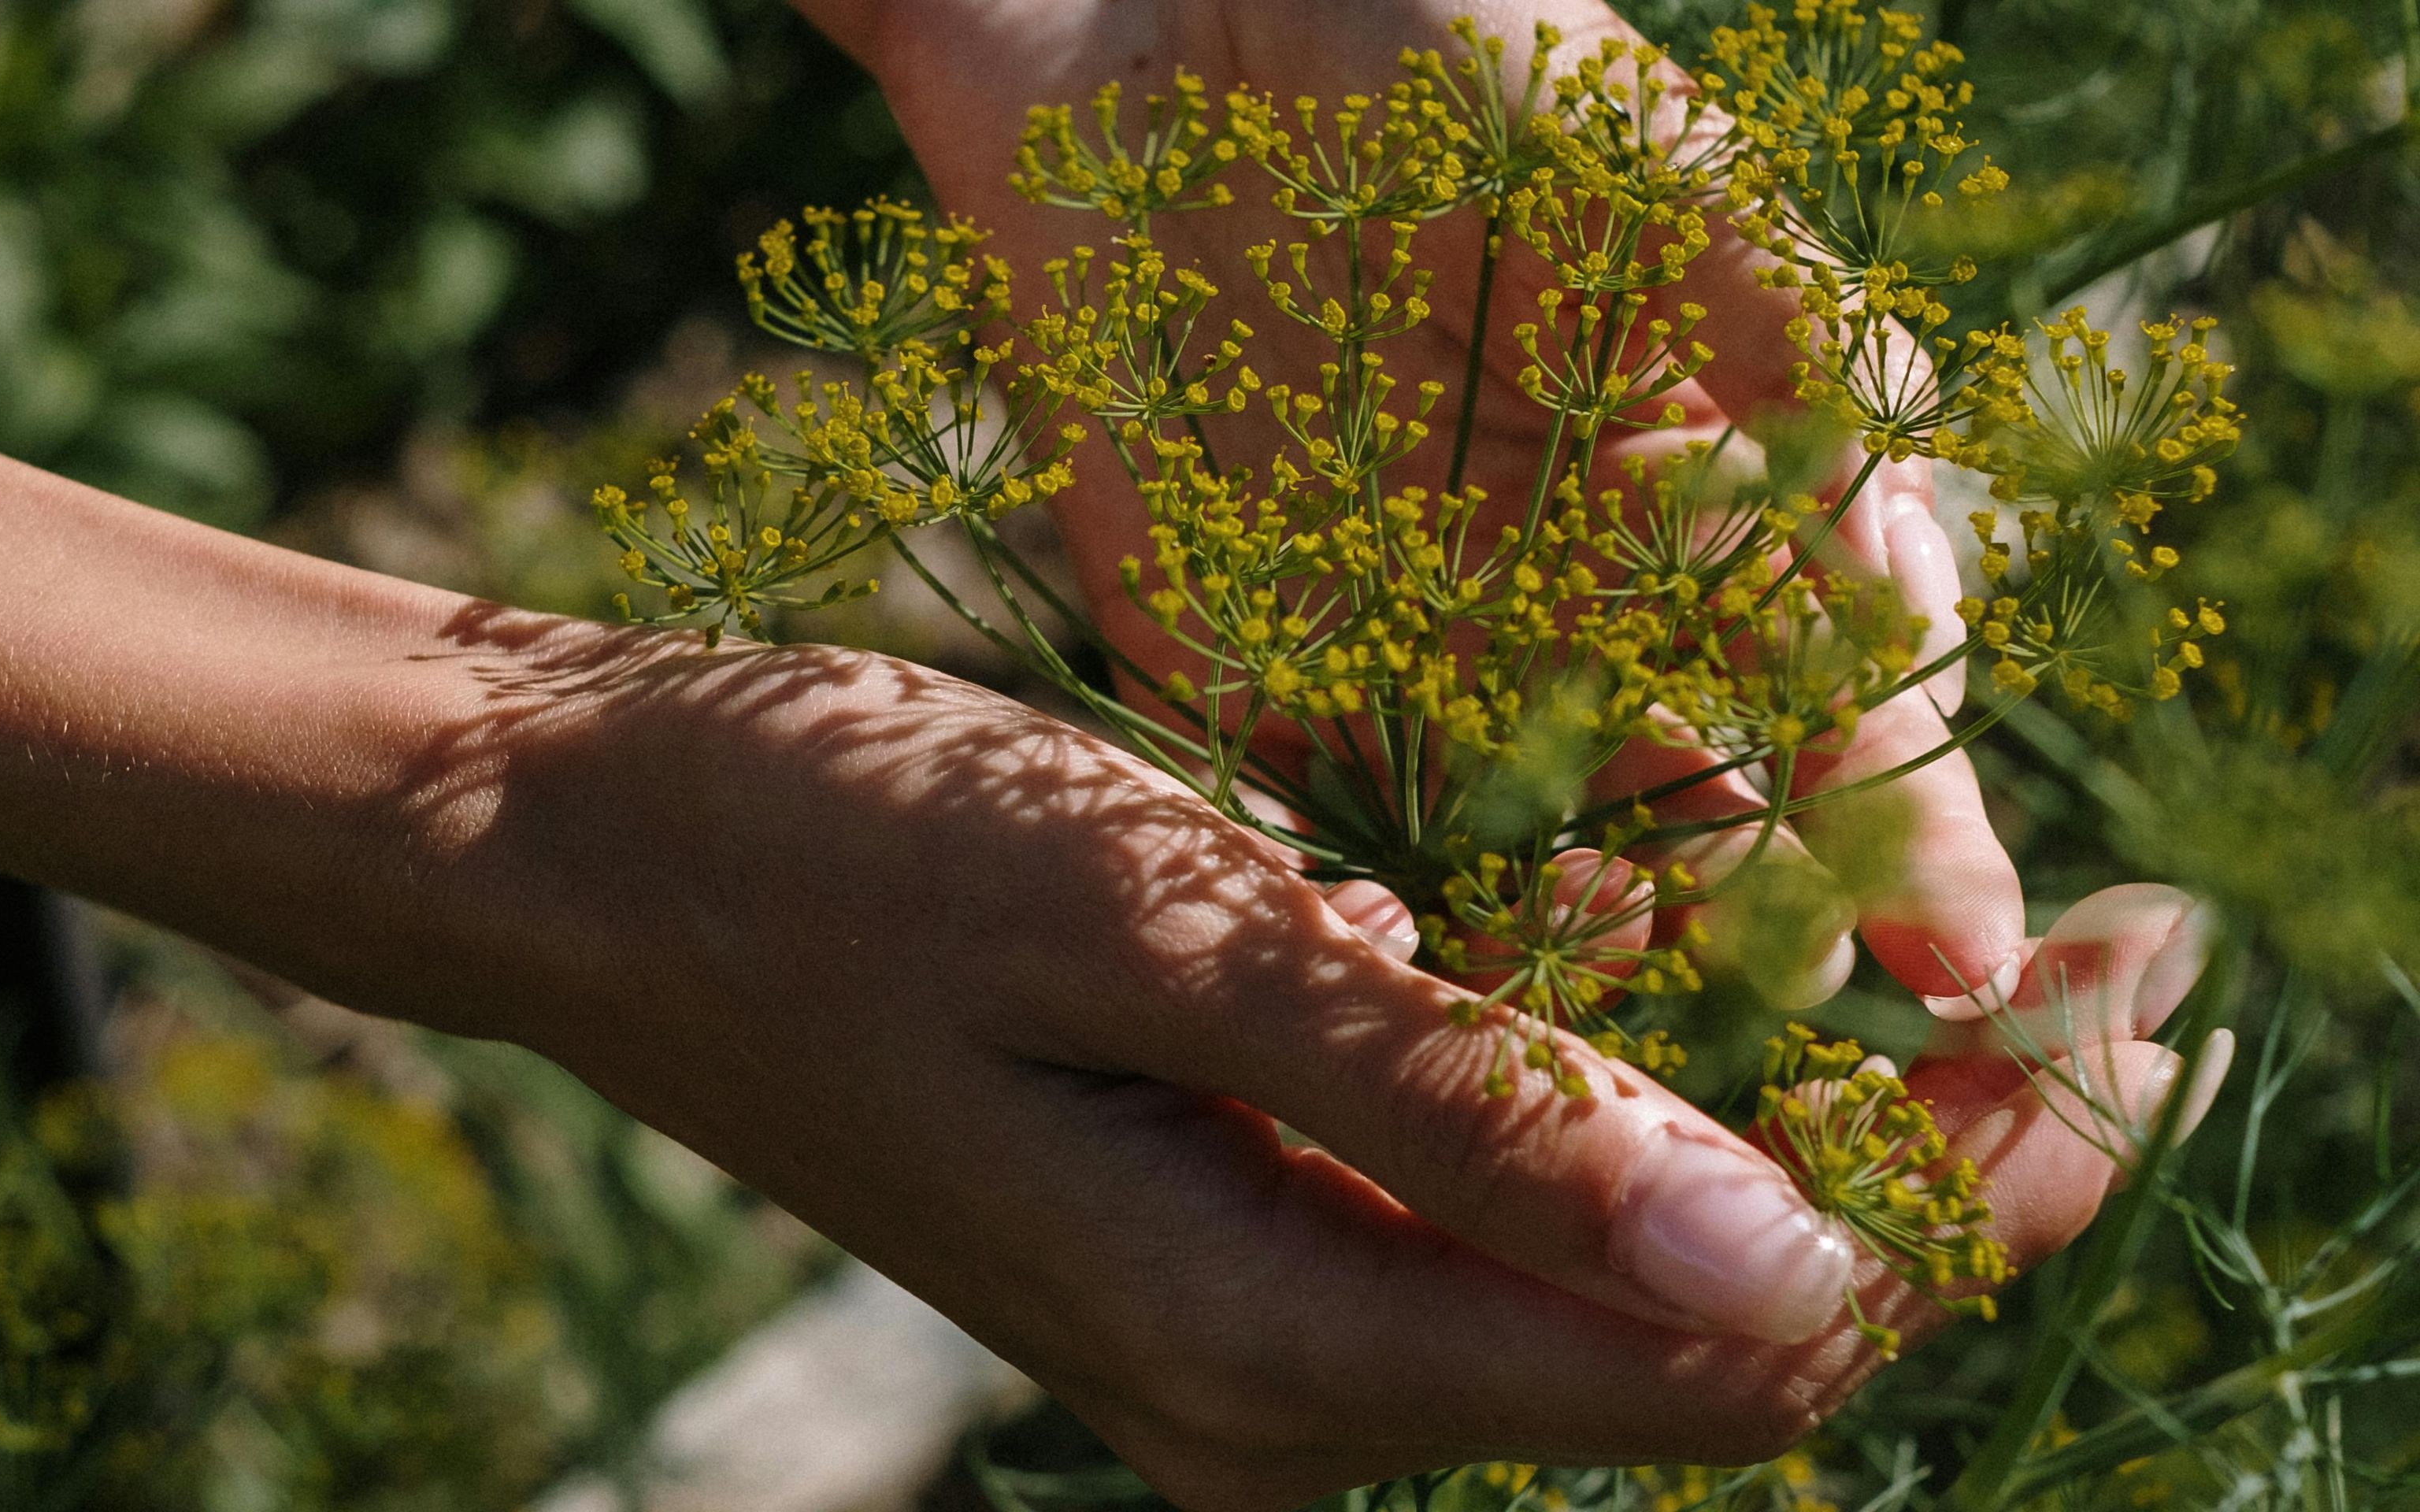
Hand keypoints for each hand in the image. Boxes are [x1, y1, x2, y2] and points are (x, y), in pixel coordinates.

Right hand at [364, 609, 2218, 1509]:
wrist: (593, 857)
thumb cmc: (838, 853)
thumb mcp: (1158, 933)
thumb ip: (1465, 1110)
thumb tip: (1793, 1265)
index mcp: (1274, 1343)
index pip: (1742, 1345)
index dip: (1979, 1194)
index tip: (2144, 1003)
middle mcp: (1284, 1398)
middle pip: (1711, 1341)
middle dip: (1934, 1160)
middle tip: (2110, 954)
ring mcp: (1250, 1344)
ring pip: (1619, 1280)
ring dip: (1788, 1124)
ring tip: (1923, 943)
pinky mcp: (1225, 1255)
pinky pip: (1497, 1221)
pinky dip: (1623, 1105)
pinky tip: (1663, 961)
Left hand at [798, 0, 2018, 1005]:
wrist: (1145, 16)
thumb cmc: (1427, 52)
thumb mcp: (1649, 166)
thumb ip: (1782, 342)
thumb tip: (1912, 549)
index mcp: (1699, 485)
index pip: (1840, 692)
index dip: (1907, 823)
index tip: (1956, 957)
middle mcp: (1568, 590)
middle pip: (1700, 808)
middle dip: (1759, 925)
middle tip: (1804, 1030)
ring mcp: (1405, 637)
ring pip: (1523, 847)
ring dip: (1581, 943)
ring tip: (1626, 1017)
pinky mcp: (1234, 655)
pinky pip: (1319, 819)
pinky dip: (1376, 911)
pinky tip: (1427, 991)